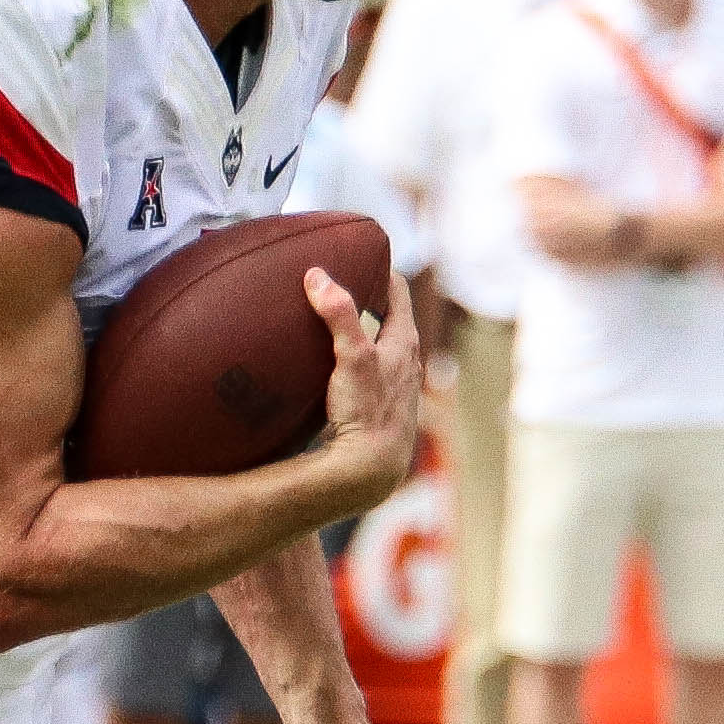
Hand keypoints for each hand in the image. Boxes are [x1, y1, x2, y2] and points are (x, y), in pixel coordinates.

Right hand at [308, 266, 430, 487]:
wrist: (370, 470)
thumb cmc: (369, 413)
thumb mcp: (353, 358)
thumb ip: (339, 316)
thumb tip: (318, 275)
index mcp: (405, 341)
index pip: (396, 289)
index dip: (378, 267)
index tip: (357, 252)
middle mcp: (405, 360)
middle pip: (387, 315)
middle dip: (365, 296)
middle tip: (336, 279)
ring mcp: (393, 384)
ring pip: (377, 345)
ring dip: (358, 329)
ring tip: (327, 318)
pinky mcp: (378, 405)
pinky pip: (366, 370)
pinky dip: (351, 358)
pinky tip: (329, 365)